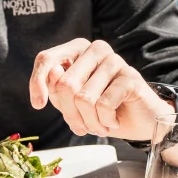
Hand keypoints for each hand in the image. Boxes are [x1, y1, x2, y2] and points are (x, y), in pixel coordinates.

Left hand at [28, 38, 170, 141]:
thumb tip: (54, 71)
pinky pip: (103, 105)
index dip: (37, 83)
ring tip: (99, 126)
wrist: (139, 121)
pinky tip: (114, 121)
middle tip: (81, 128)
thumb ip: (58, 88)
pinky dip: (105, 121)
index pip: (47, 59)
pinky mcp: (130, 76)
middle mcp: (96, 49)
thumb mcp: (72, 102)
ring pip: (83, 98)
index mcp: (78, 50)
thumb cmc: (103, 110)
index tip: (38, 105)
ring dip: (89, 122)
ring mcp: (115, 61)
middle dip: (70, 114)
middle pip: (65, 84)